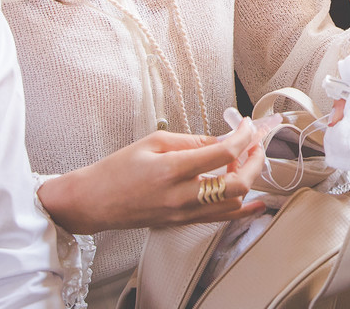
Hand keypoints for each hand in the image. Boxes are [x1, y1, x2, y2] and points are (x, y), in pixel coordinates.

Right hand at [37, 119, 269, 234]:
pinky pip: (220, 218)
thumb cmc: (118, 169)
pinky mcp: (182, 223)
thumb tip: (224, 139)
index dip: (244, 137)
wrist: (93, 202)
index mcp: (172, 169)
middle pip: (237, 183)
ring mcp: (183, 213)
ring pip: (233, 204)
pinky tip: (256, 201)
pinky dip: (242, 208)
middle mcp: (181, 195)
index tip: (248, 126)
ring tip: (243, 163)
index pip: (223, 152)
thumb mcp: (154, 142)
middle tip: (256, 145)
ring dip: (247, 181)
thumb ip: (193, 141)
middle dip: (255, 161)